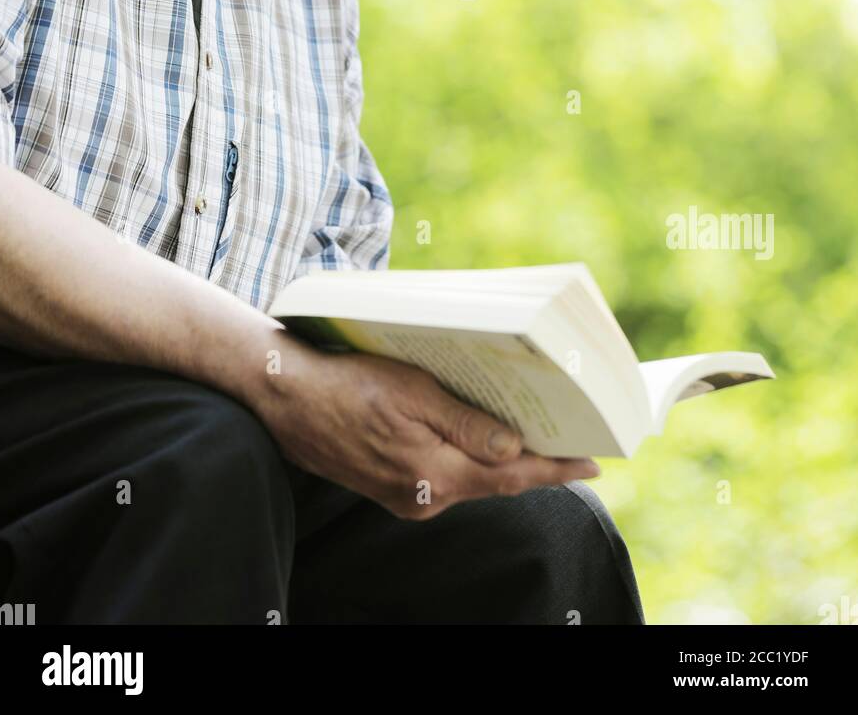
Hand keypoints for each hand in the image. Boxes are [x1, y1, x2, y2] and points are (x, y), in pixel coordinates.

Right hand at [250, 331, 601, 520]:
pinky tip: (478, 434)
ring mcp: (406, 496)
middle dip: (532, 461)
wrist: (286, 397)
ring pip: (469, 478)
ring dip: (499, 457)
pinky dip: (467, 456)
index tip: (593, 465)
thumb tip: (516, 451)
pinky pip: (444, 474)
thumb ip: (466, 425)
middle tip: (571, 437)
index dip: (554, 471)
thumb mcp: (412, 392)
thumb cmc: (348, 383)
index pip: (509, 478)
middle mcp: (424, 496)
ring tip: (533, 430)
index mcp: (432, 474)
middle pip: (494, 481)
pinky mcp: (392, 486)